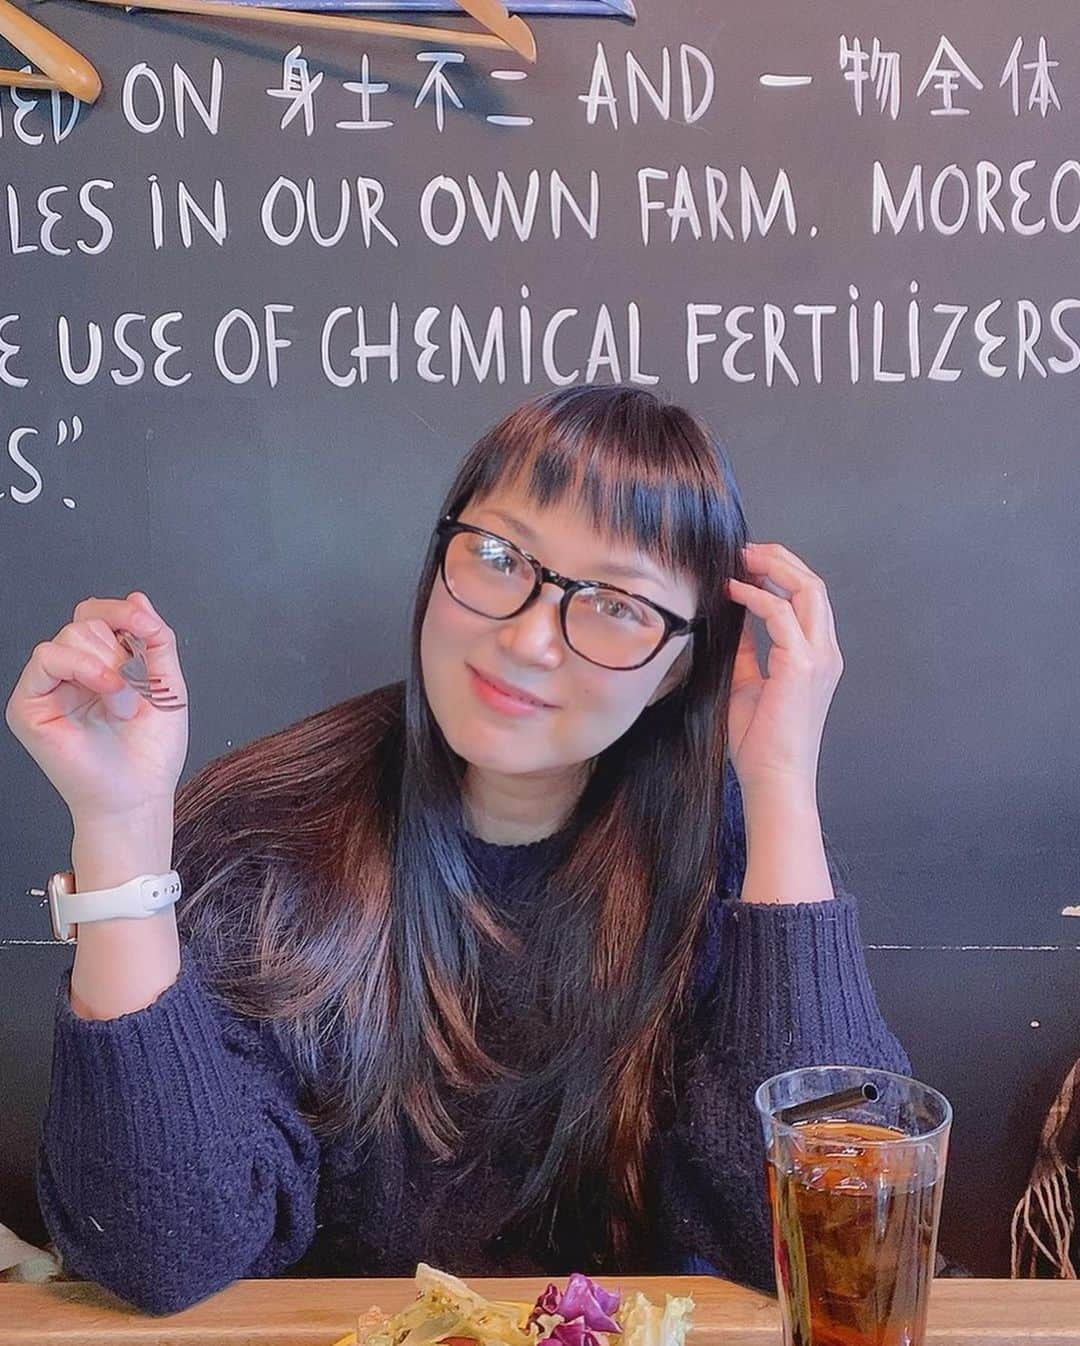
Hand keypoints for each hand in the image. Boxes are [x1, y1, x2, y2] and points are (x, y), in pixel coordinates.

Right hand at [4, 592, 188, 823]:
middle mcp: (69, 676)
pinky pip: (48, 658)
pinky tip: (109, 692)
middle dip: (120, 647)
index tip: (149, 628)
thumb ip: (156, 640)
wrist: (140, 796)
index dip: (122, 614)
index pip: (96, 617)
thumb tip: (137, 598)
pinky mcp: (29, 706)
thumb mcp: (168, 686)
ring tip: (124, 703)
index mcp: (99, 668)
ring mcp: (46, 689)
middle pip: (84, 623)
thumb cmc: (150, 754)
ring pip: (70, 636)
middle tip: (136, 686)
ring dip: (110, 666)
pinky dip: (86, 668)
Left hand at [724, 542, 843, 803]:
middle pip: (814, 585)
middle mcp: (826, 652)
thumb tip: (731, 620)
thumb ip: (746, 652)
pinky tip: (733, 591)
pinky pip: (781, 614)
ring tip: (741, 559)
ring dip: (773, 567)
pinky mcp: (802, 666)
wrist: (774, 779)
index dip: (781, 573)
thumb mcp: (748, 684)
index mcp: (818, 656)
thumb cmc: (761, 742)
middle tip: (745, 549)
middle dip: (780, 559)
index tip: (748, 563)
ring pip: (808, 590)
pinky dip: (757, 597)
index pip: (809, 598)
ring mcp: (819, 658)